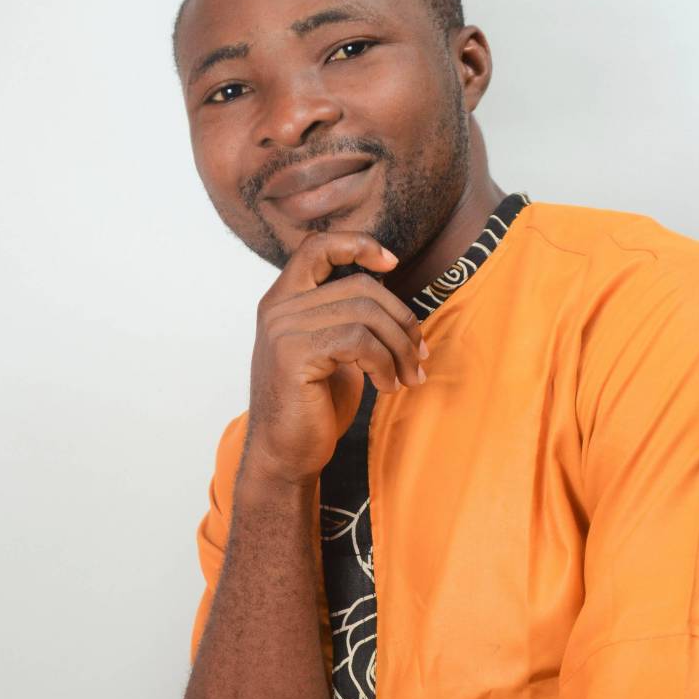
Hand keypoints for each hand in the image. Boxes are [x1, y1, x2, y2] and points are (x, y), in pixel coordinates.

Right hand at [245, 231, 428, 484]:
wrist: (285, 454)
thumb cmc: (314, 406)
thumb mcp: (333, 353)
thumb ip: (348, 321)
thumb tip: (396, 309)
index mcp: (284, 300)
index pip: (317, 246)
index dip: (358, 245)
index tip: (392, 264)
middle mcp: (278, 307)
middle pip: (360, 287)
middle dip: (402, 321)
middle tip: (420, 357)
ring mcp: (283, 329)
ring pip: (365, 314)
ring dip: (399, 348)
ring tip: (407, 377)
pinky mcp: (294, 355)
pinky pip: (358, 341)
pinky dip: (384, 363)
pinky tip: (387, 387)